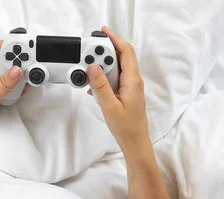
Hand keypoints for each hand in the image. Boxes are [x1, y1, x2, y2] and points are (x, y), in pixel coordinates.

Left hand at [0, 41, 23, 140]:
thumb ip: (4, 84)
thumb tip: (18, 70)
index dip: (12, 45)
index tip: (26, 49)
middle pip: (4, 60)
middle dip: (18, 60)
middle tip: (32, 65)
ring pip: (5, 73)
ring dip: (17, 75)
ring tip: (29, 78)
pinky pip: (3, 85)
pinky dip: (12, 86)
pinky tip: (20, 90)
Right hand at [87, 26, 149, 152]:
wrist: (135, 143)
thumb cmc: (126, 128)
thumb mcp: (110, 106)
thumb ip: (101, 86)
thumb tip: (93, 67)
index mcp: (133, 81)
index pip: (126, 52)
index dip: (115, 39)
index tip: (102, 32)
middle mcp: (133, 81)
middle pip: (120, 57)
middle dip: (105, 52)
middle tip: (89, 52)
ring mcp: (130, 88)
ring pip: (116, 69)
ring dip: (102, 67)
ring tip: (88, 68)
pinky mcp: (125, 94)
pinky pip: (114, 80)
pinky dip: (103, 78)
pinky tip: (92, 86)